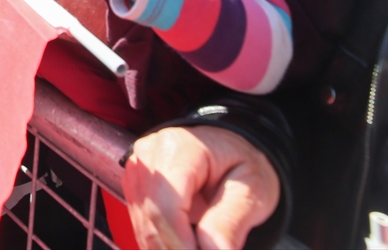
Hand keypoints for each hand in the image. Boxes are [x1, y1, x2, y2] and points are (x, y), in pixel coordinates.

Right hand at [123, 125, 279, 248]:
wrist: (229, 149)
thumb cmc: (242, 162)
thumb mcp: (252, 190)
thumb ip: (230, 222)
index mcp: (178, 148)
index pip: (164, 207)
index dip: (180, 245)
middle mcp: (149, 155)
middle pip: (151, 220)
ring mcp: (137, 169)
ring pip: (143, 227)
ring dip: (169, 248)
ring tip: (201, 248)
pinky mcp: (136, 185)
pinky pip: (142, 224)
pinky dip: (163, 244)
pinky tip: (187, 245)